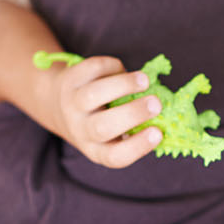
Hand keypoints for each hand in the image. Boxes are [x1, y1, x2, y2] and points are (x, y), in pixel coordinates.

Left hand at [44, 56, 162, 168]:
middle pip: (102, 127)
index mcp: (97, 149)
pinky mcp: (70, 79)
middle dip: (132, 114)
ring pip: (93, 95)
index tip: (158, 133)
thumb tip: (167, 114)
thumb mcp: (111, 134)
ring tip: (145, 81)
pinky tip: (123, 70)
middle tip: (156, 104)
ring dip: (123, 85)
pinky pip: (91, 70)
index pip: (115, 156)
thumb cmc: (98, 120)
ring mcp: (72, 104)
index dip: (137, 146)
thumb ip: (136, 127)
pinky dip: (113, 67)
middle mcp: (81, 130)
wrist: (56, 104)